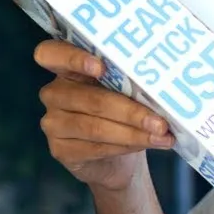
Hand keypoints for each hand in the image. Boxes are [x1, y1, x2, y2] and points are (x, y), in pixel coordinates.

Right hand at [34, 39, 175, 191]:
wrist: (115, 160)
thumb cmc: (121, 113)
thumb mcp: (124, 91)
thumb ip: (129, 82)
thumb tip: (163, 85)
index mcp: (67, 69)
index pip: (51, 53)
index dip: (73, 58)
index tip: (101, 67)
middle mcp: (54, 93)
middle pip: (91, 99)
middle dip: (131, 111)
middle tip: (160, 122)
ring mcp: (53, 123)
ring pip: (95, 127)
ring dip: (133, 133)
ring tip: (161, 135)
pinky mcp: (60, 150)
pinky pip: (95, 147)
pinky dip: (125, 146)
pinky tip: (146, 144)